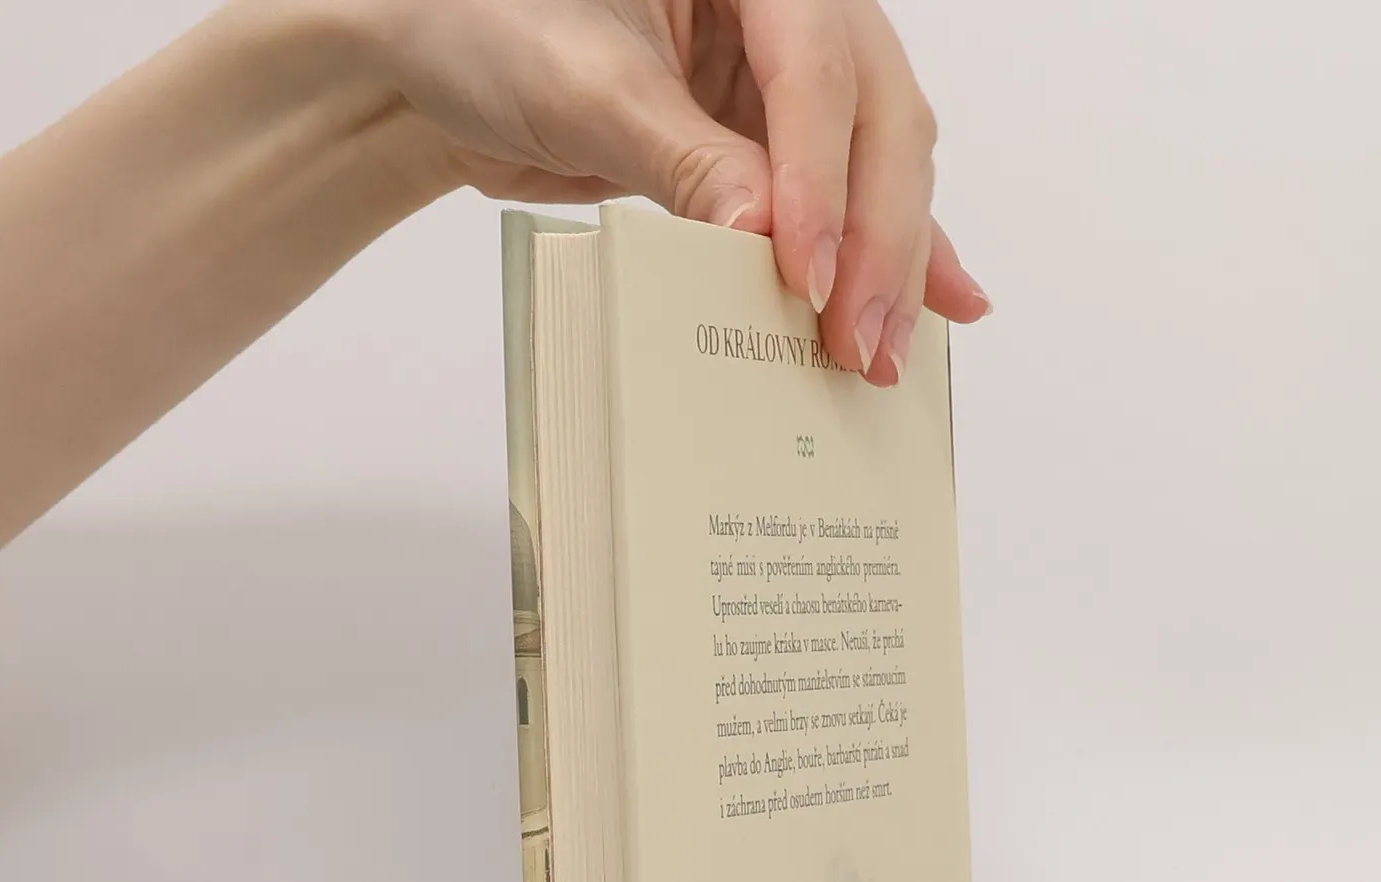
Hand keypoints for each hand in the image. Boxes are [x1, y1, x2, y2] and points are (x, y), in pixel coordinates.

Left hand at [343, 0, 989, 383]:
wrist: (435, 58)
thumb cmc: (487, 25)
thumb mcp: (584, 86)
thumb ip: (682, 158)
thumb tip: (764, 240)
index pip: (815, 72)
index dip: (822, 182)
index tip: (807, 276)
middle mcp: (784, 11)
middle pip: (874, 121)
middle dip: (877, 240)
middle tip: (860, 341)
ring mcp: (780, 80)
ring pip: (876, 165)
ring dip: (890, 262)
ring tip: (892, 349)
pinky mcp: (767, 145)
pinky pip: (842, 197)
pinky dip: (882, 254)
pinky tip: (945, 298)